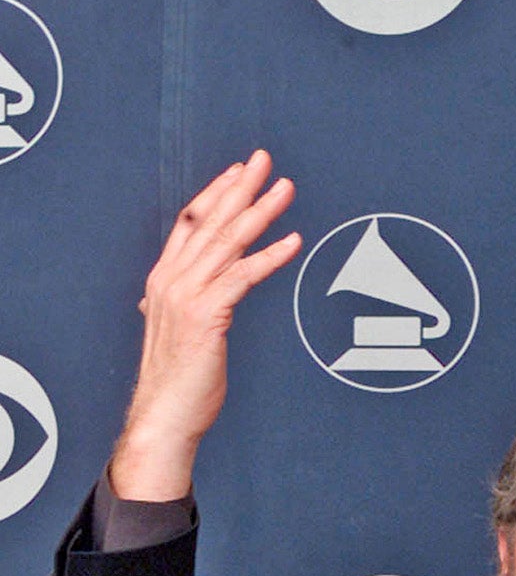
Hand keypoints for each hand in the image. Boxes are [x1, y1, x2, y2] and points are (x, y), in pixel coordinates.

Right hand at [109, 149, 300, 501]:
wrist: (164, 415)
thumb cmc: (180, 380)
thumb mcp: (183, 332)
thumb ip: (191, 306)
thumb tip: (201, 297)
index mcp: (164, 279)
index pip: (189, 223)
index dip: (215, 194)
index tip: (239, 172)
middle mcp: (171, 280)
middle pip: (209, 222)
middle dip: (239, 188)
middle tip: (264, 161)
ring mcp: (186, 296)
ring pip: (227, 242)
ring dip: (259, 212)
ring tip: (285, 189)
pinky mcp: (206, 316)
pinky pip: (242, 277)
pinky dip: (269, 256)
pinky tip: (292, 240)